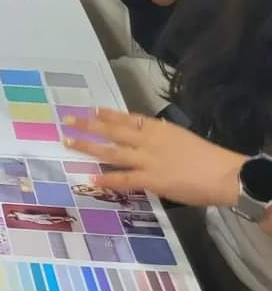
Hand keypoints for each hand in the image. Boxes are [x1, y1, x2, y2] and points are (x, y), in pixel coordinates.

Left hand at [64, 108, 244, 210]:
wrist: (223, 174)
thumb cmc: (207, 156)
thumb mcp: (181, 136)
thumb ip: (163, 134)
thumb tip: (151, 130)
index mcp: (156, 128)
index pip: (127, 118)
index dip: (107, 114)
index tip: (91, 109)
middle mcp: (146, 140)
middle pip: (112, 130)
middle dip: (88, 125)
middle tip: (67, 120)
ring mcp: (146, 160)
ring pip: (110, 151)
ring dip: (88, 146)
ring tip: (68, 142)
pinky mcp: (150, 180)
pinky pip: (123, 179)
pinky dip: (106, 180)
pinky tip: (90, 179)